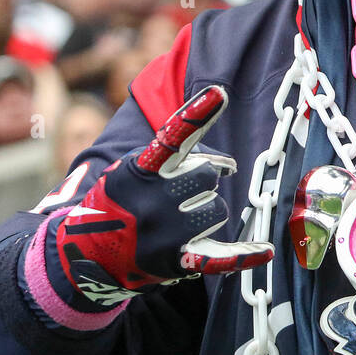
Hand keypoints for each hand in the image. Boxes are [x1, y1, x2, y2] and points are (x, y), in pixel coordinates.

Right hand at [53, 85, 273, 306]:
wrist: (89, 254)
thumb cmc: (122, 201)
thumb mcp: (133, 169)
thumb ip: (177, 157)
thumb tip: (228, 165)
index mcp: (140, 171)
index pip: (172, 138)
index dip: (197, 114)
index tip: (219, 92)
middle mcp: (152, 201)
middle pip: (208, 175)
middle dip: (203, 179)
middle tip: (185, 189)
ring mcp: (164, 233)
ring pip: (217, 209)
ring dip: (208, 210)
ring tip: (182, 219)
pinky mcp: (176, 262)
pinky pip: (220, 257)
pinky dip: (244, 255)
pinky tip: (266, 252)